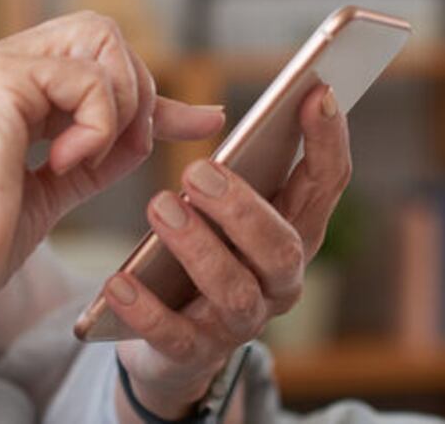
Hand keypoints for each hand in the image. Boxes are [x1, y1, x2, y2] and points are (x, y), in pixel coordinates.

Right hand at [0, 12, 224, 313]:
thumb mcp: (52, 191)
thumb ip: (98, 154)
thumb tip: (155, 129)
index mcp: (3, 90)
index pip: (93, 63)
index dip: (151, 93)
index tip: (204, 122)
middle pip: (102, 32)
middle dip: (136, 89)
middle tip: (122, 148)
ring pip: (102, 39)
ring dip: (119, 105)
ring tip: (84, 160)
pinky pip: (89, 78)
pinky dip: (96, 125)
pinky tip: (61, 164)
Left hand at [109, 85, 351, 418]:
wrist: (167, 344)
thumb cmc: (195, 254)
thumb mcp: (212, 208)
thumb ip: (218, 166)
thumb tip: (212, 113)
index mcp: (292, 232)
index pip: (325, 184)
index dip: (327, 140)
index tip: (316, 92)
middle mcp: (279, 280)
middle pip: (281, 246)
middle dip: (242, 208)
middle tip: (196, 171)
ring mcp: (240, 322)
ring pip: (234, 290)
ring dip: (198, 248)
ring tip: (158, 207)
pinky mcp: (193, 353)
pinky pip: (174, 336)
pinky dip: (146, 310)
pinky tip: (117, 283)